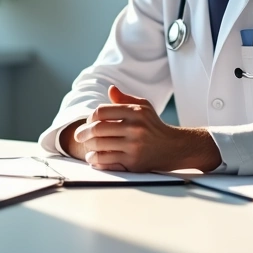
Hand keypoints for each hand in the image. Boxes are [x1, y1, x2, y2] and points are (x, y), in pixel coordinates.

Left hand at [71, 86, 221, 172]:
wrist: (174, 147)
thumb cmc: (154, 125)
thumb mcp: (143, 107)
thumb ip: (124, 99)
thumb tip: (110, 89)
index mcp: (135, 112)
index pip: (101, 112)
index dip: (90, 117)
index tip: (87, 122)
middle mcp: (134, 128)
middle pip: (98, 129)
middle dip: (83, 133)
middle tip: (78, 136)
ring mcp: (134, 146)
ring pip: (100, 146)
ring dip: (88, 147)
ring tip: (86, 148)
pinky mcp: (133, 163)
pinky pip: (107, 161)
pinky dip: (96, 161)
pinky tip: (93, 159)